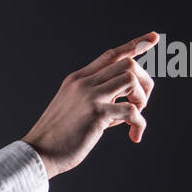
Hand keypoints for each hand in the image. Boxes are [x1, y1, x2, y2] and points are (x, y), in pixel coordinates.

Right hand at [21, 31, 157, 177]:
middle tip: (141, 104)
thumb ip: (96, 102)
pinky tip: (134, 135)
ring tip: (135, 117)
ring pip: (130, 79)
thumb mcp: (73, 110)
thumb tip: (124, 107)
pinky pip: (131, 110)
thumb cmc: (57, 138)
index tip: (153, 38)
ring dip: (142, 98)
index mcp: (77, 80)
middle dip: (144, 82)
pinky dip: (139, 123)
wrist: (38, 153)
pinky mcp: (96, 113)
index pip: (110, 55)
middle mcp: (83, 83)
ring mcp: (89, 96)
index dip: (134, 45)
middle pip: (127, 64)